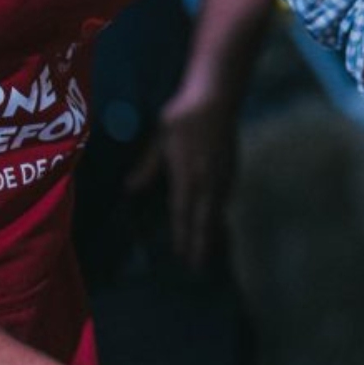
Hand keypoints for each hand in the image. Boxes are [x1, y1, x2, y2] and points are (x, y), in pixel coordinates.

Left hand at [127, 82, 239, 270]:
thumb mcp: (161, 140)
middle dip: (202, 244)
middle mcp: (209, 181)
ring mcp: (224, 175)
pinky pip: (225, 198)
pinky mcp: (232, 168)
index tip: (182, 257)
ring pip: (218, 211)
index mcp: (189, 176)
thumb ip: (148, 167)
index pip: (183, 213)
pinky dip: (220, 213)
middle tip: (199, 267)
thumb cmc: (183, 116)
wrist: (217, 97)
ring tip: (210, 250)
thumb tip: (131, 189)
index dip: (182, 237)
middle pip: (205, 220)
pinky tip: (216, 218)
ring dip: (213, 231)